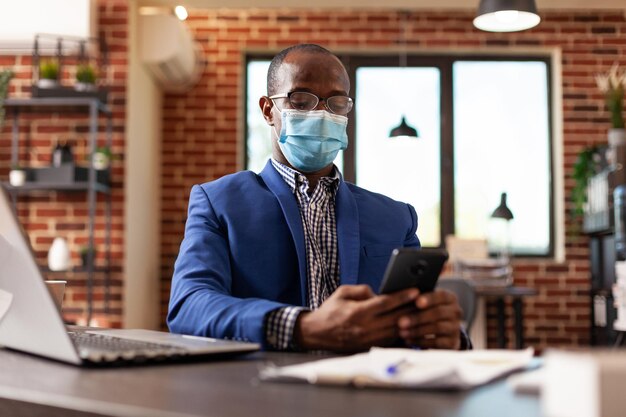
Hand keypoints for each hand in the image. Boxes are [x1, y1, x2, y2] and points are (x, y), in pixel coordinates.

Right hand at [294, 285, 418, 351]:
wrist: (316, 333)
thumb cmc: (330, 310)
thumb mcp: (343, 293)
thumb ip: (362, 290)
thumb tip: (379, 293)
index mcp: (358, 312)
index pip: (385, 303)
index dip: (402, 297)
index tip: (416, 290)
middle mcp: (365, 328)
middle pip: (395, 318)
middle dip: (411, 309)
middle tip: (425, 301)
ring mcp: (368, 341)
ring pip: (396, 332)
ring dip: (410, 323)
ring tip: (421, 314)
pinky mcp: (369, 349)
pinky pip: (391, 343)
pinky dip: (402, 336)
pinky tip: (411, 328)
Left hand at [397, 289, 461, 349]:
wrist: (442, 332)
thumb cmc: (427, 311)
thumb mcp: (427, 303)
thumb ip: (418, 299)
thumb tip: (403, 297)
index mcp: (450, 298)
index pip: (442, 296)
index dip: (429, 298)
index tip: (417, 302)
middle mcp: (456, 312)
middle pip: (438, 313)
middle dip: (417, 317)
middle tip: (400, 322)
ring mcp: (455, 328)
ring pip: (437, 327)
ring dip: (417, 330)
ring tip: (402, 332)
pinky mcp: (452, 342)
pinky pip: (437, 342)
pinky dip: (421, 341)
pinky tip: (409, 340)